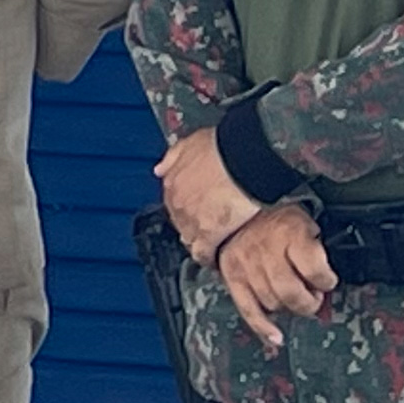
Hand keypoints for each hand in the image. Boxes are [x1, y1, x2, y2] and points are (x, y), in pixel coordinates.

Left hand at [155, 125, 264, 260]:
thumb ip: (173, 158)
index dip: (186, 206)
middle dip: (191, 224)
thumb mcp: (191, 143)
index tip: (195, 208)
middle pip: (180, 221)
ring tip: (213, 242)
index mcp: (172, 182)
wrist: (243, 159)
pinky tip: (214, 259)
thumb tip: (160, 169)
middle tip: (207, 225)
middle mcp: (177, 203)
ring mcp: (191, 221)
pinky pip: (203, 253)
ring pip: (190, 238)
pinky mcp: (210, 234)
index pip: (174, 202)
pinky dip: (208, 257)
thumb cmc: (222, 148)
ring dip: (199, 241)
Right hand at [209, 200, 335, 348]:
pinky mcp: (232, 276)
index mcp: (290, 233)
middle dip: (308, 301)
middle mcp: (267, 251)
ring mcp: (247, 266)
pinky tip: (275, 337)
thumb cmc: (278, 216)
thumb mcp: (305, 222)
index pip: (314, 269)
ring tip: (293, 298)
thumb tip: (325, 279)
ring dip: (288, 307)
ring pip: (272, 303)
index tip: (327, 280)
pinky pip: (247, 308)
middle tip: (313, 296)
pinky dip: (262, 327)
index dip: (326, 280)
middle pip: (291, 292)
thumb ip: (316, 248)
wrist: (239, 206)